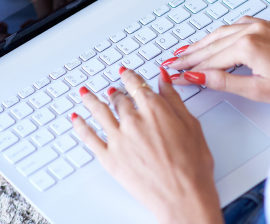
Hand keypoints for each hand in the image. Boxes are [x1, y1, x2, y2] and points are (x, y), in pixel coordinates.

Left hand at [72, 67, 222, 223]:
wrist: (183, 196)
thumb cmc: (192, 165)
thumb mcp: (191, 124)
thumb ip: (174, 99)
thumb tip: (163, 79)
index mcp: (154, 109)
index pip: (136, 84)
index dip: (129, 76)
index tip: (125, 73)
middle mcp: (133, 120)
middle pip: (118, 99)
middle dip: (115, 92)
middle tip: (112, 90)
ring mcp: (118, 140)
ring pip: (99, 112)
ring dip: (90, 100)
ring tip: (85, 93)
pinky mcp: (109, 158)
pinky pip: (89, 138)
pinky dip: (80, 126)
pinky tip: (76, 119)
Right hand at [167, 18, 269, 109]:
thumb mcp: (258, 91)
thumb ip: (224, 82)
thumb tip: (199, 78)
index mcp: (249, 45)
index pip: (210, 59)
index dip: (190, 68)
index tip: (175, 73)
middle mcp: (254, 30)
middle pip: (213, 43)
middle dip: (192, 54)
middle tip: (174, 62)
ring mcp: (264, 26)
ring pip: (225, 32)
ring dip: (206, 42)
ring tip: (189, 52)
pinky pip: (240, 26)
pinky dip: (224, 34)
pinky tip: (219, 39)